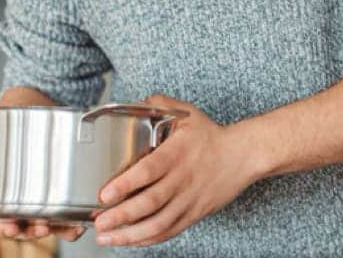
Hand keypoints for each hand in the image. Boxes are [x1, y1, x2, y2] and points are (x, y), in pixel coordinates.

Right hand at [0, 92, 86, 241]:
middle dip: (20, 230)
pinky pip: (60, 222)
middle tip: (34, 227)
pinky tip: (75, 229)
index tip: (7, 223)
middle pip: (11, 223)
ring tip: (51, 228)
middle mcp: (12, 195)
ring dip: (43, 232)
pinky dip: (67, 228)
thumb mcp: (2, 109)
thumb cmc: (17, 117)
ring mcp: (34, 200)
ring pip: (34, 226)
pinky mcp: (56, 199)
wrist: (46, 110)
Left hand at [92, 95, 263, 246]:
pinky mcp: (193, 214)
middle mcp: (182, 179)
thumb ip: (160, 104)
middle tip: (99, 222)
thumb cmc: (212, 136)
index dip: (125, 185)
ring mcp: (188, 200)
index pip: (149, 171)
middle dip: (121, 215)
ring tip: (106, 237)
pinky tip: (129, 240)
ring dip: (130, 234)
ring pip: (158, 223)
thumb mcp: (188, 114)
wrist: (243, 156)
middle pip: (150, 202)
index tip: (105, 194)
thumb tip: (137, 101)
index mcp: (177, 154)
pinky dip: (148, 239)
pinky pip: (169, 231)